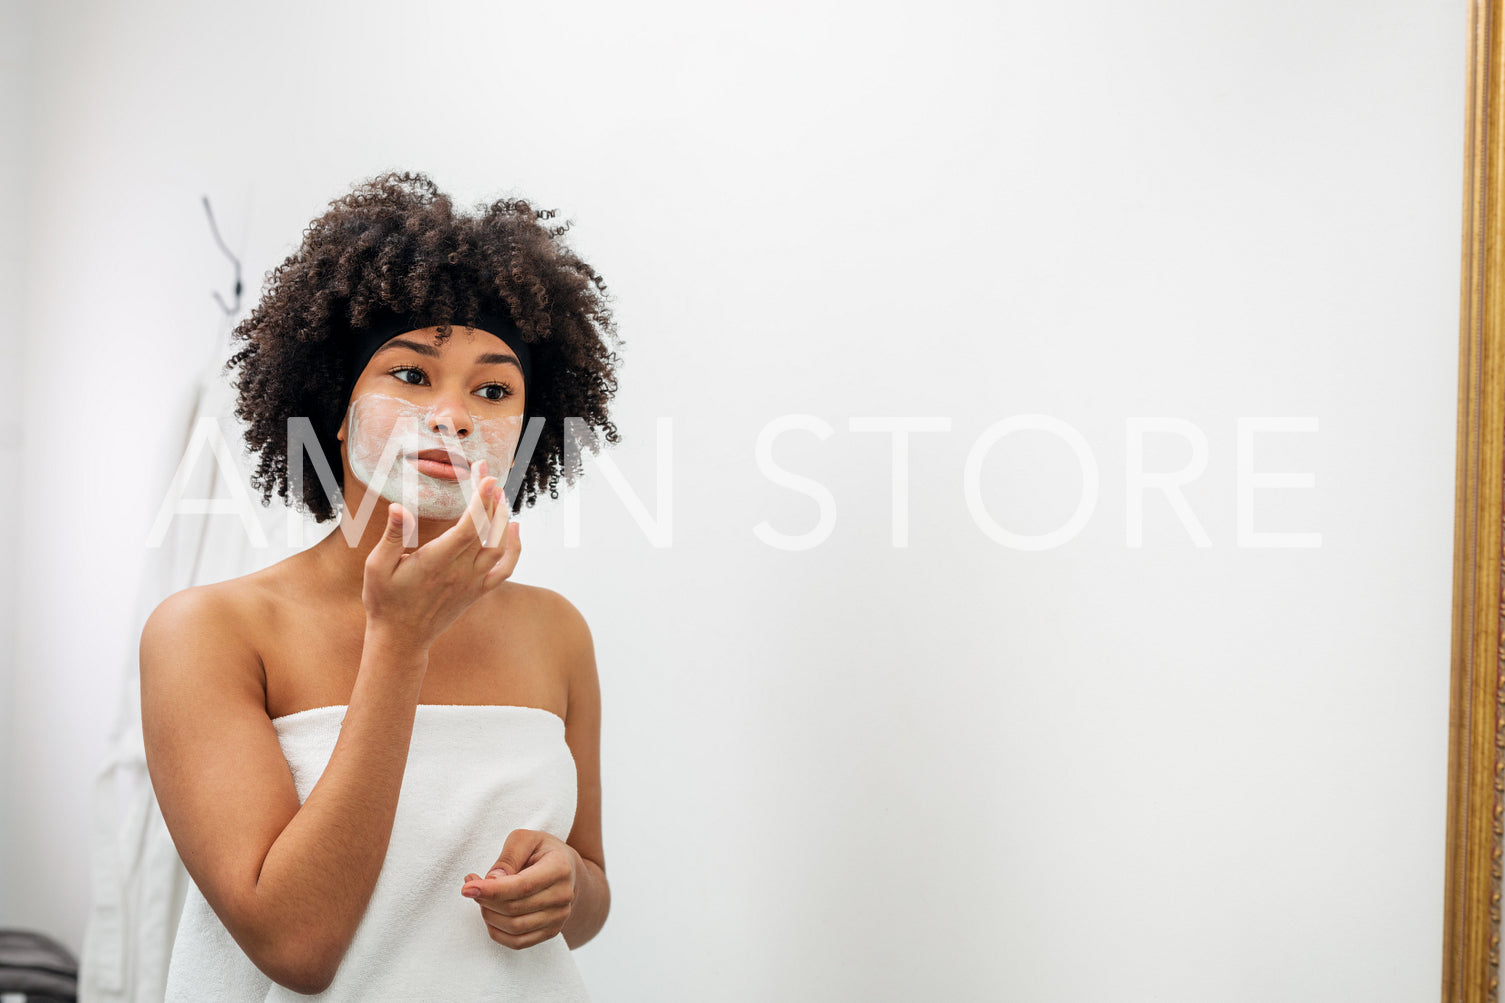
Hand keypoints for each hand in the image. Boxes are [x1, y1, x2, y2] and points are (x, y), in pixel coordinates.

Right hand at [361, 459, 520, 649]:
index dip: (480, 501)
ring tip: (499, 495)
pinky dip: (515, 548)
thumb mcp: (377, 567)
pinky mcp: (477, 592)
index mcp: (436, 562)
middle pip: (485, 530)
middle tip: (489, 474)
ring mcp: (472, 582)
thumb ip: (393, 536)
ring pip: (499, 547)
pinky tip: (514, 528)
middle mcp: (460, 572)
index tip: (486, 477)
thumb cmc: (385, 601)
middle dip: (490, 499)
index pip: (467, 527)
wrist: (401, 639)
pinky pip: (505, 569)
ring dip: (503, 519)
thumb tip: (398, 507)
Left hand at [461, 829, 577, 949]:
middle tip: (471, 887)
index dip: (492, 890)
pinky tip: (491, 915)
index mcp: (559, 868)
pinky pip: (518, 942)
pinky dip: (497, 932)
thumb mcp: (526, 839)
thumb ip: (509, 856)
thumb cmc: (542, 851)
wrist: (568, 871)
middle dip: (485, 900)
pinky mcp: (551, 931)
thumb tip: (492, 880)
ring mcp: (559, 917)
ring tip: (482, 898)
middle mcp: (563, 895)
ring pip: (514, 927)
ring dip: (489, 915)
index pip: (522, 886)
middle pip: (514, 908)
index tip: (467, 888)